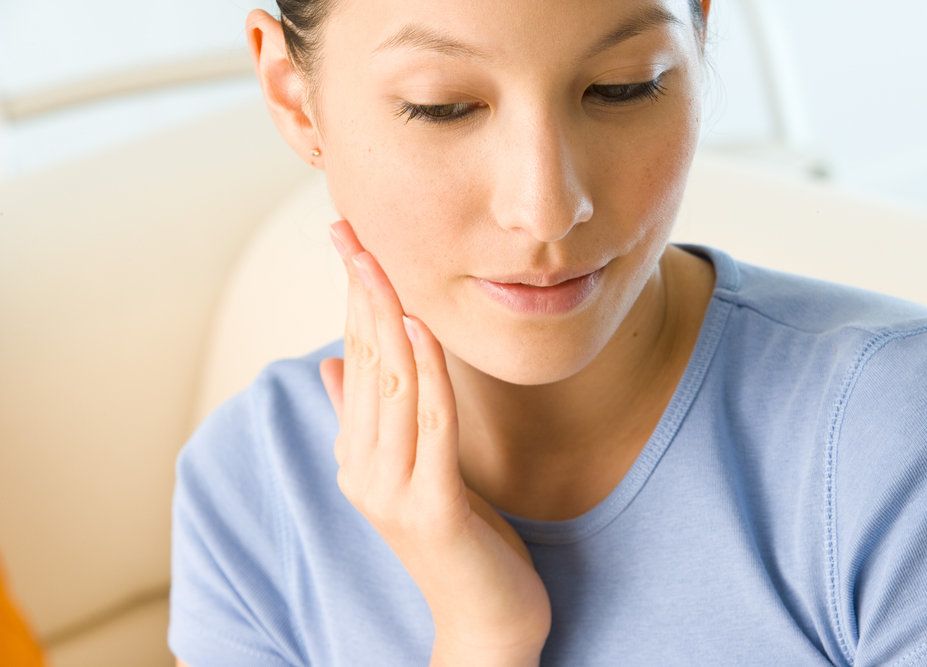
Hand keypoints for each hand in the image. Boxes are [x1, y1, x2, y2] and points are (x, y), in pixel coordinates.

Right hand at [318, 219, 551, 652]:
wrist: (484, 618)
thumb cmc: (456, 538)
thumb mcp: (409, 469)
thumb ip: (368, 419)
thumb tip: (331, 362)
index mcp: (358, 454)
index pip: (353, 360)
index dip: (351, 299)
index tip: (349, 242)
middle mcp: (364, 468)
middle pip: (363, 363)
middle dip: (359, 293)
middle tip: (350, 231)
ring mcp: (393, 491)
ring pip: (390, 387)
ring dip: (387, 320)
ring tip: (382, 263)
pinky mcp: (432, 508)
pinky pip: (431, 427)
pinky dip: (427, 375)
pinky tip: (423, 330)